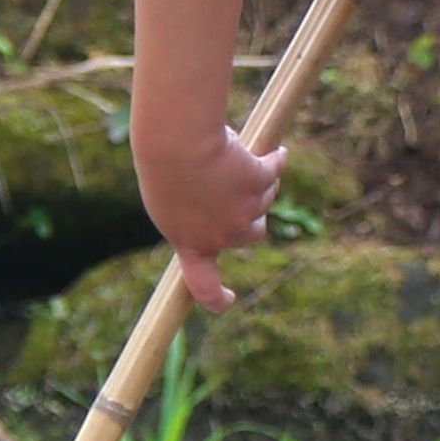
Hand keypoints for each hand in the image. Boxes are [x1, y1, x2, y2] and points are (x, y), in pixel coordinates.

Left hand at [136, 118, 278, 311]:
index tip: (227, 300)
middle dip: (251, 214)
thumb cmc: (164, 162)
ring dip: (258, 180)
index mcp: (190, 243)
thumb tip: (223, 210)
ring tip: (236, 154)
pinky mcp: (259, 183)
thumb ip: (194, 213)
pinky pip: (275, 169)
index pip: (202, 286)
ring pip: (264, 197)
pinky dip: (275, 160)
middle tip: (240, 188)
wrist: (175, 140)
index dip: (216, 298)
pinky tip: (276, 152)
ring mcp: (243, 212)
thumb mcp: (169, 197)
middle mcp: (220, 234)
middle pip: (251, 234)